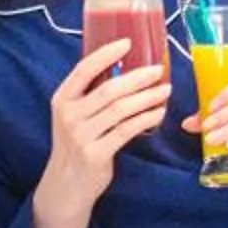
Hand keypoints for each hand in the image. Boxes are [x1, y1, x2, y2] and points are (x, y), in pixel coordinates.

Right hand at [47, 41, 172, 195]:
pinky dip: (146, 118)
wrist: (66, 184)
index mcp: (62, 99)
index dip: (106, 54)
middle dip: (138, 77)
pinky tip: (159, 112)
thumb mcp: (75, 115)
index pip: (83, 69)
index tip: (128, 42)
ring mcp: (81, 135)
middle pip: (109, 89)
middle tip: (158, 69)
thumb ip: (92, 95)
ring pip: (121, 109)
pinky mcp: (96, 153)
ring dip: (147, 97)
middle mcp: (69, 115)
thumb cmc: (77, 142)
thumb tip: (127, 68)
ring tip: (165, 89)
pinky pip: (127, 130)